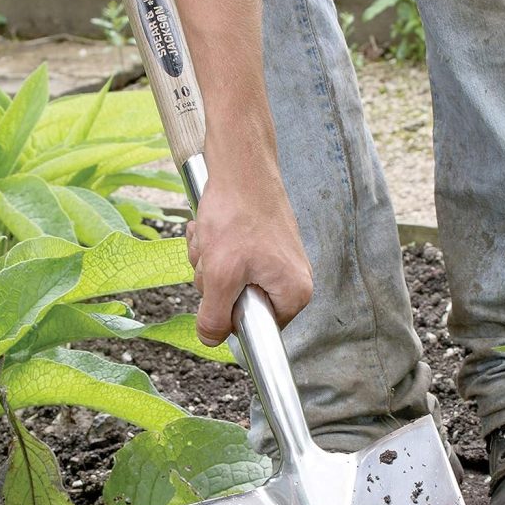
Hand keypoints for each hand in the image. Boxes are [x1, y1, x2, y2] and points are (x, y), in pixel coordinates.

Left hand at [187, 164, 312, 346]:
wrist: (240, 164)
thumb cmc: (237, 214)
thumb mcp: (220, 276)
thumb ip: (215, 317)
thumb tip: (211, 339)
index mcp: (294, 293)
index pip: (256, 330)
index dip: (229, 314)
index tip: (223, 288)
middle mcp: (292, 279)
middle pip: (239, 305)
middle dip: (215, 283)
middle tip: (216, 256)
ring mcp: (276, 261)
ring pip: (228, 282)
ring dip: (210, 263)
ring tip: (214, 237)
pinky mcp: (261, 244)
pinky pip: (229, 260)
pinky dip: (214, 247)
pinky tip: (213, 229)